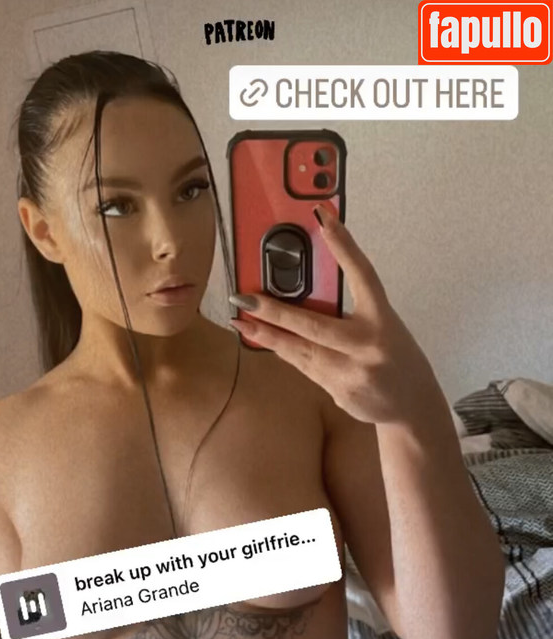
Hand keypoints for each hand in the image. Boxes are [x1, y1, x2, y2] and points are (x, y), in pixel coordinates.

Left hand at [229, 202, 441, 426]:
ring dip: (267, 336)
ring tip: (241, 322)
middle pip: (314, 325)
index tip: (323, 217)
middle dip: (275, 312)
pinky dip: (284, 352)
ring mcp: (352, 374)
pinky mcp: (339, 393)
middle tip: (245, 298)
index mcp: (382, 320)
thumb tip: (310, 290)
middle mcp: (367, 346)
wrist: (412, 407)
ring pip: (301, 351)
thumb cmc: (396, 358)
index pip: (362, 275)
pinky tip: (264, 341)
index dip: (343, 246)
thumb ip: (351, 311)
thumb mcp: (383, 326)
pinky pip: (305, 368)